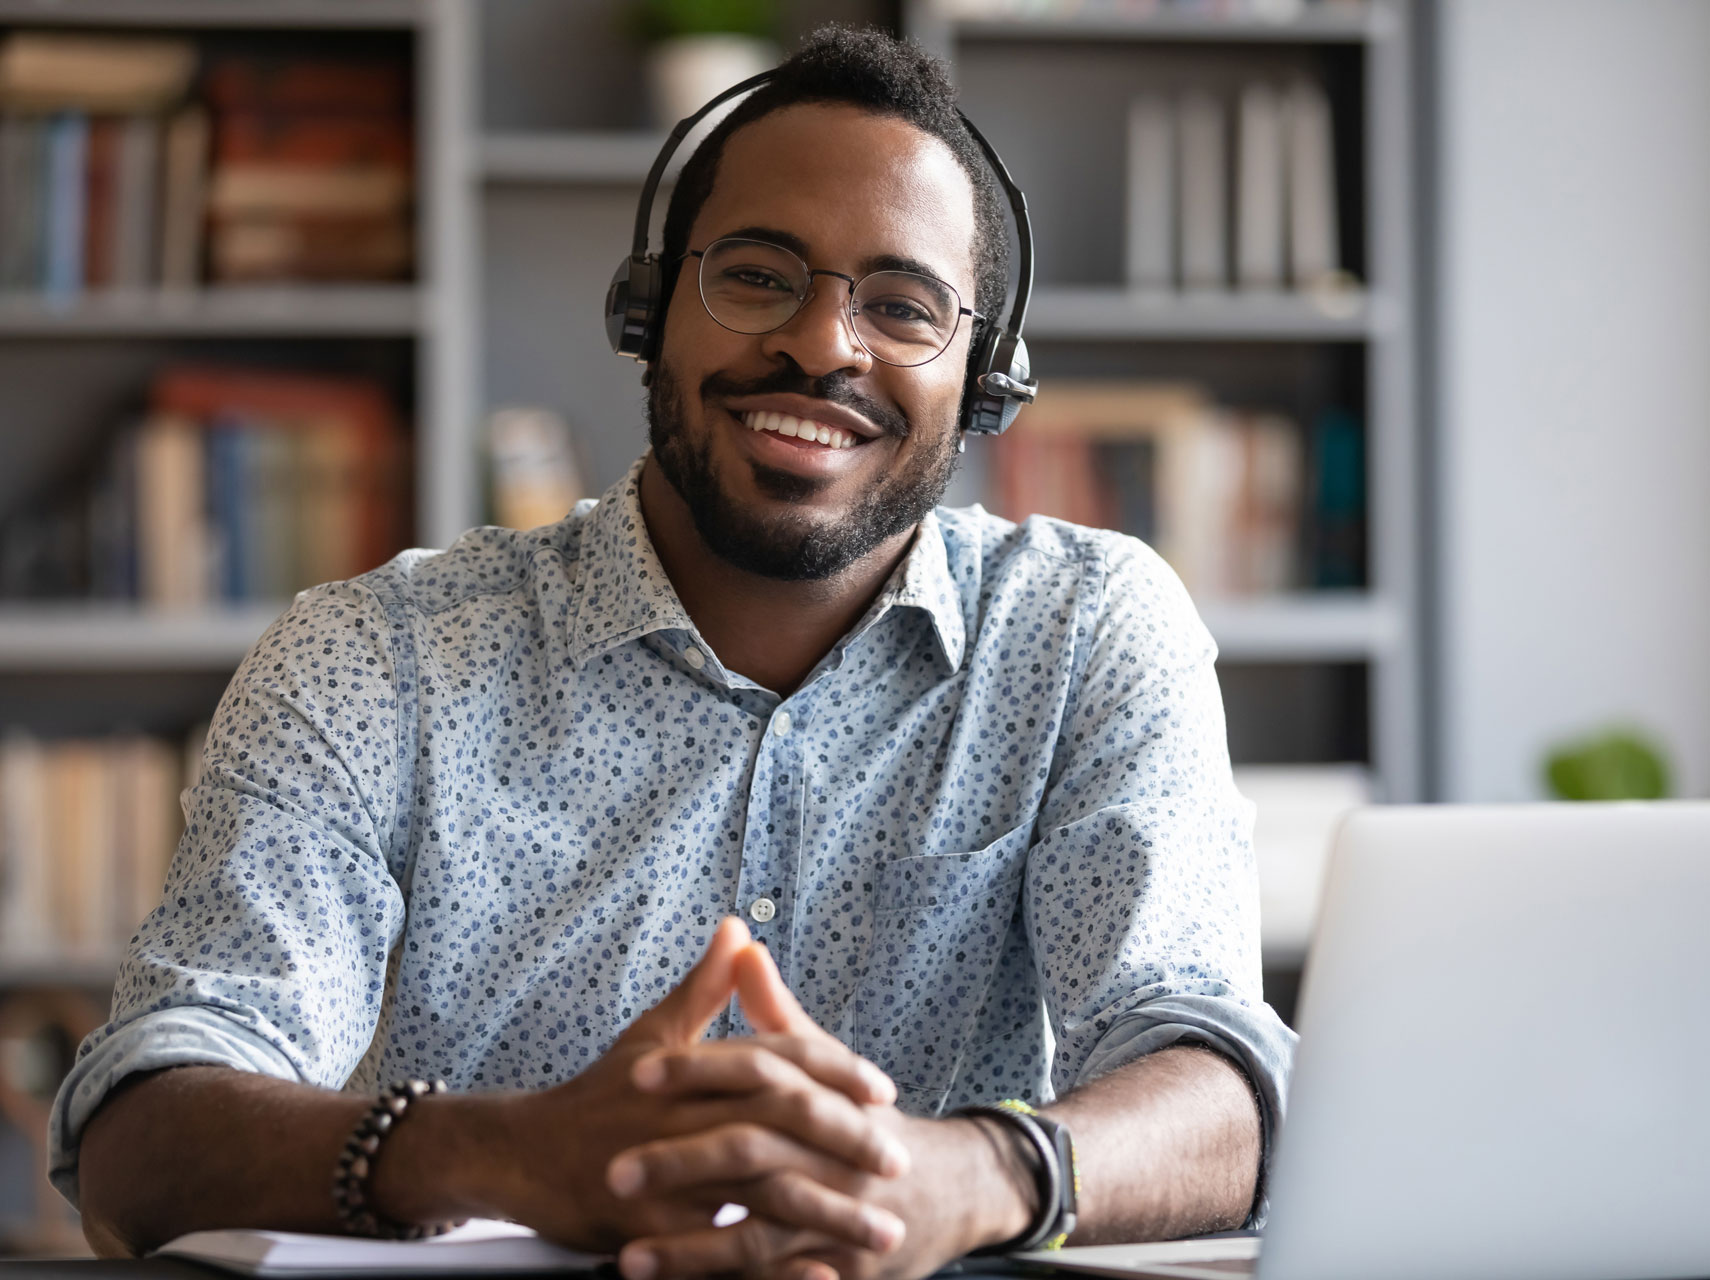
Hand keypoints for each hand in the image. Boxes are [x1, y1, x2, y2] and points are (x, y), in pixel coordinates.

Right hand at [493, 919, 902, 1252]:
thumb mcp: (650, 1034)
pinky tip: (821, 1273)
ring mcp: (667, 1177)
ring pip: (763, 1194)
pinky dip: (775, 1268)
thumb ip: (703, 987)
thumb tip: (738, 930)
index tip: (884, 1091)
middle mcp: (684, 1117)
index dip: (835, 1072)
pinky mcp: (651, 1232)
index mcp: (693, 1069)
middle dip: (848, 1144)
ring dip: (830, 1214)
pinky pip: (722, 1254)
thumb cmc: (594, 1095)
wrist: (521, 1155)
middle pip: (783, 1125)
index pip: (779, 1059)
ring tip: (884, 1230)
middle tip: (899, 1162)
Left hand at [609, 945, 1030, 1279]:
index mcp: (820, 1092)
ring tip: (628, 1253)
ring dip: (691, 1245)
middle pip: (751, 1148)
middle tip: (615, 1170)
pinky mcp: (834, 1260)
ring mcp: (833, 1210)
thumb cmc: (866, 1120)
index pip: (759, 1069)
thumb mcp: (826, 1063)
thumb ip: (777, 1012)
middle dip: (680, 1162)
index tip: (639, 1073)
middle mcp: (828, 1148)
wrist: (948, 1189)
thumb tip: (742, 944)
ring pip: (757, 1226)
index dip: (700, 1070)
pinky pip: (773, 1276)